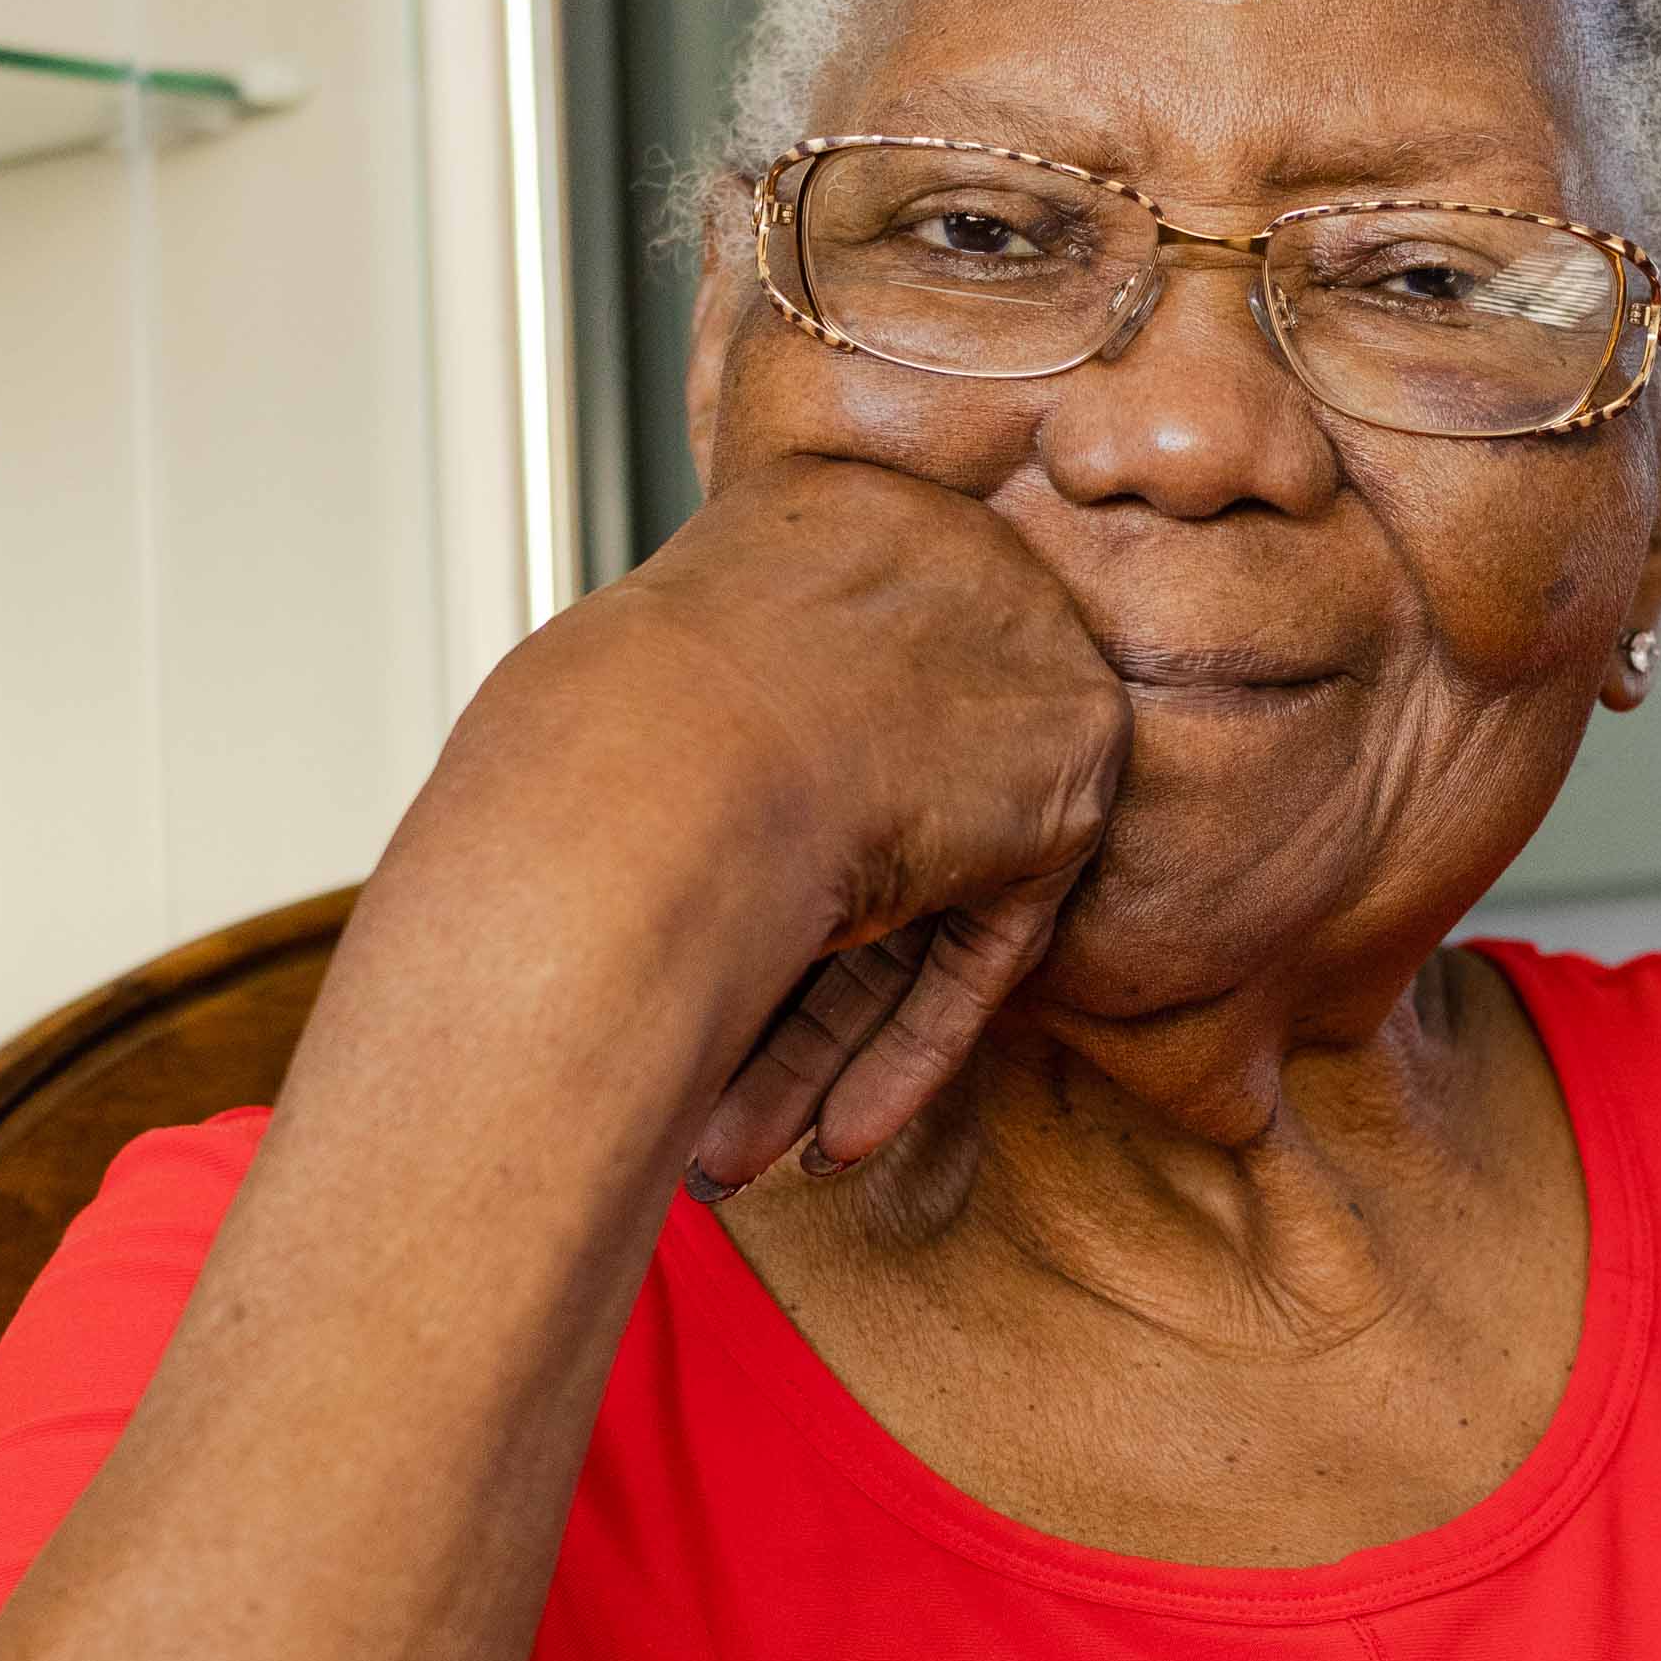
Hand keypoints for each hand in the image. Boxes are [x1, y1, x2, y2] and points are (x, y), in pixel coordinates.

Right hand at [419, 454, 1131, 1195]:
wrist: (662, 767)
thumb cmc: (594, 735)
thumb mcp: (647, 664)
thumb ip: (702, 704)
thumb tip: (652, 790)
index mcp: (838, 518)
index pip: (829, 704)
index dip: (765, 840)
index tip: (712, 928)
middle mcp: (954, 570)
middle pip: (883, 807)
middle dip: (785, 969)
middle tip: (710, 1068)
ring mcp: (1025, 668)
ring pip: (923, 894)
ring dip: (817, 1038)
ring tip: (736, 1142)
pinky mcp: (1066, 781)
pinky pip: (984, 948)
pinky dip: (904, 1048)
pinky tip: (836, 1133)